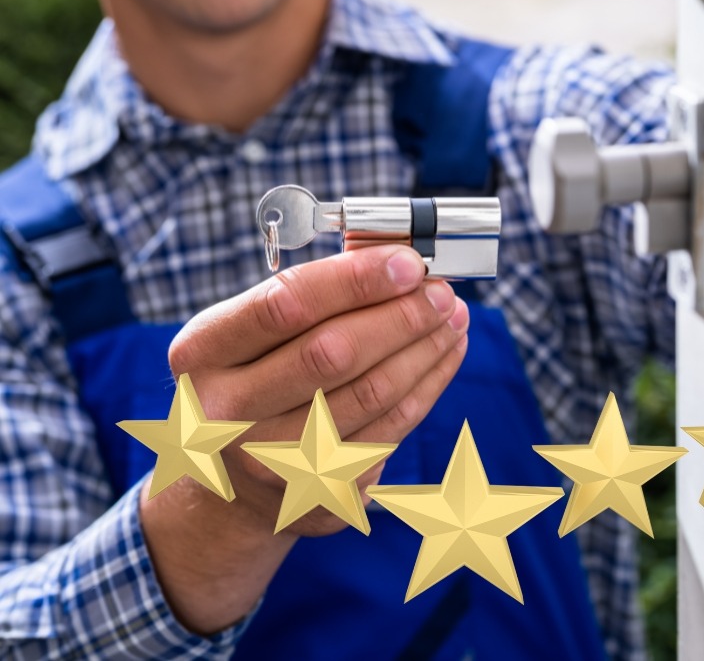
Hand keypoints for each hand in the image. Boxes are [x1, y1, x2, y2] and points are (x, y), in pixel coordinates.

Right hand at [140, 245, 468, 632]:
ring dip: (424, 349)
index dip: (355, 280)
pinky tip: (443, 355)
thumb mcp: (249, 333)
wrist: (228, 486)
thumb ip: (310, 296)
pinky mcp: (318, 491)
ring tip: (453, 317)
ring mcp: (271, 460)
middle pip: (332, 354)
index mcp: (202, 353)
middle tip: (441, 292)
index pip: (285, 304)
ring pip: (370, 395)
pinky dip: (426, 386)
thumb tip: (395, 259)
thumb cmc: (252, 382)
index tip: (408, 262)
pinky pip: (390, 430)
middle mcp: (227, 412)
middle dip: (400, 316)